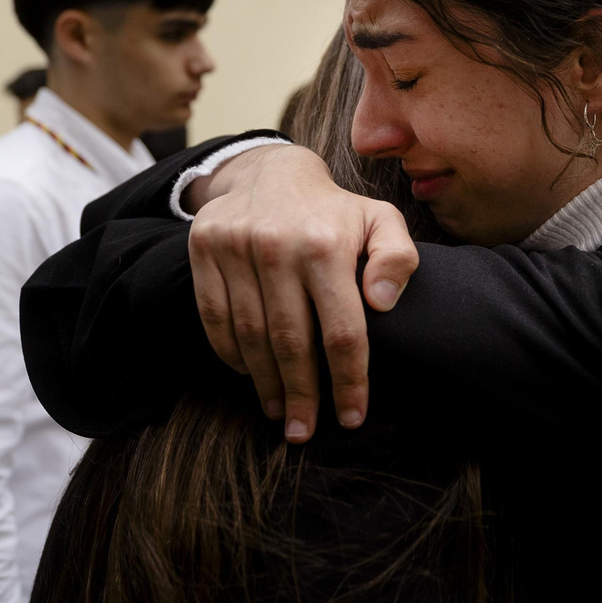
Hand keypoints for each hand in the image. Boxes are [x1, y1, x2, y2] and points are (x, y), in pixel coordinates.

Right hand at [186, 144, 418, 442]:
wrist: (271, 171)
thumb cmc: (335, 212)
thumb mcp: (381, 222)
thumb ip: (398, 258)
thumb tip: (383, 304)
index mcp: (327, 244)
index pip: (342, 331)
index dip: (348, 381)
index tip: (352, 417)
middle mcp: (278, 245)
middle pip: (292, 342)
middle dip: (302, 396)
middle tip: (305, 431)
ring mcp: (235, 246)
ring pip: (250, 336)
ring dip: (265, 383)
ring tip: (279, 412)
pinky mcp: (204, 248)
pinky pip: (214, 317)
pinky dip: (230, 354)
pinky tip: (249, 375)